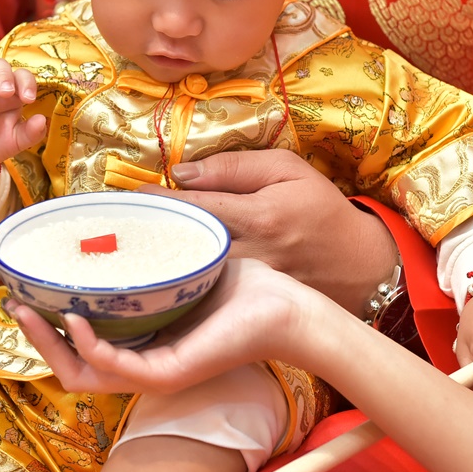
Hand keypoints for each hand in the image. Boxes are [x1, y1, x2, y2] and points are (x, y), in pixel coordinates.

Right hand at [11, 258, 338, 393]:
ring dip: (49, 345)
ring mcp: (153, 372)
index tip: (25, 290)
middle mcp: (142, 361)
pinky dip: (89, 349)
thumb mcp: (180, 260)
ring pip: (82, 373)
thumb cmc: (239, 282)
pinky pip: (115, 368)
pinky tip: (76, 322)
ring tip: (29, 312)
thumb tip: (113, 214)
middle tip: (14, 303)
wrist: (284, 303)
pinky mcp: (169, 373)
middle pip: (69, 365)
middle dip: (34, 337)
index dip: (46, 325)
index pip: (80, 346)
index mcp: (140, 340)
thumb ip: (146, 249)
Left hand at [140, 149, 396, 314]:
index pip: (197, 207)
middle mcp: (252, 254)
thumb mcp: (289, 170)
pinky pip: (206, 292)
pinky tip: (151, 277)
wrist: (362, 266)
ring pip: (192, 273)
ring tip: (120, 253)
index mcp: (261, 216)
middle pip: (187, 245)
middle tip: (110, 229)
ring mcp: (249, 284)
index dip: (159, 202)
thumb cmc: (322, 211)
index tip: (128, 197)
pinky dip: (179, 283)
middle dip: (148, 237)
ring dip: (157, 264)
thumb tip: (184, 174)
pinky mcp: (250, 304)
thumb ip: (235, 167)